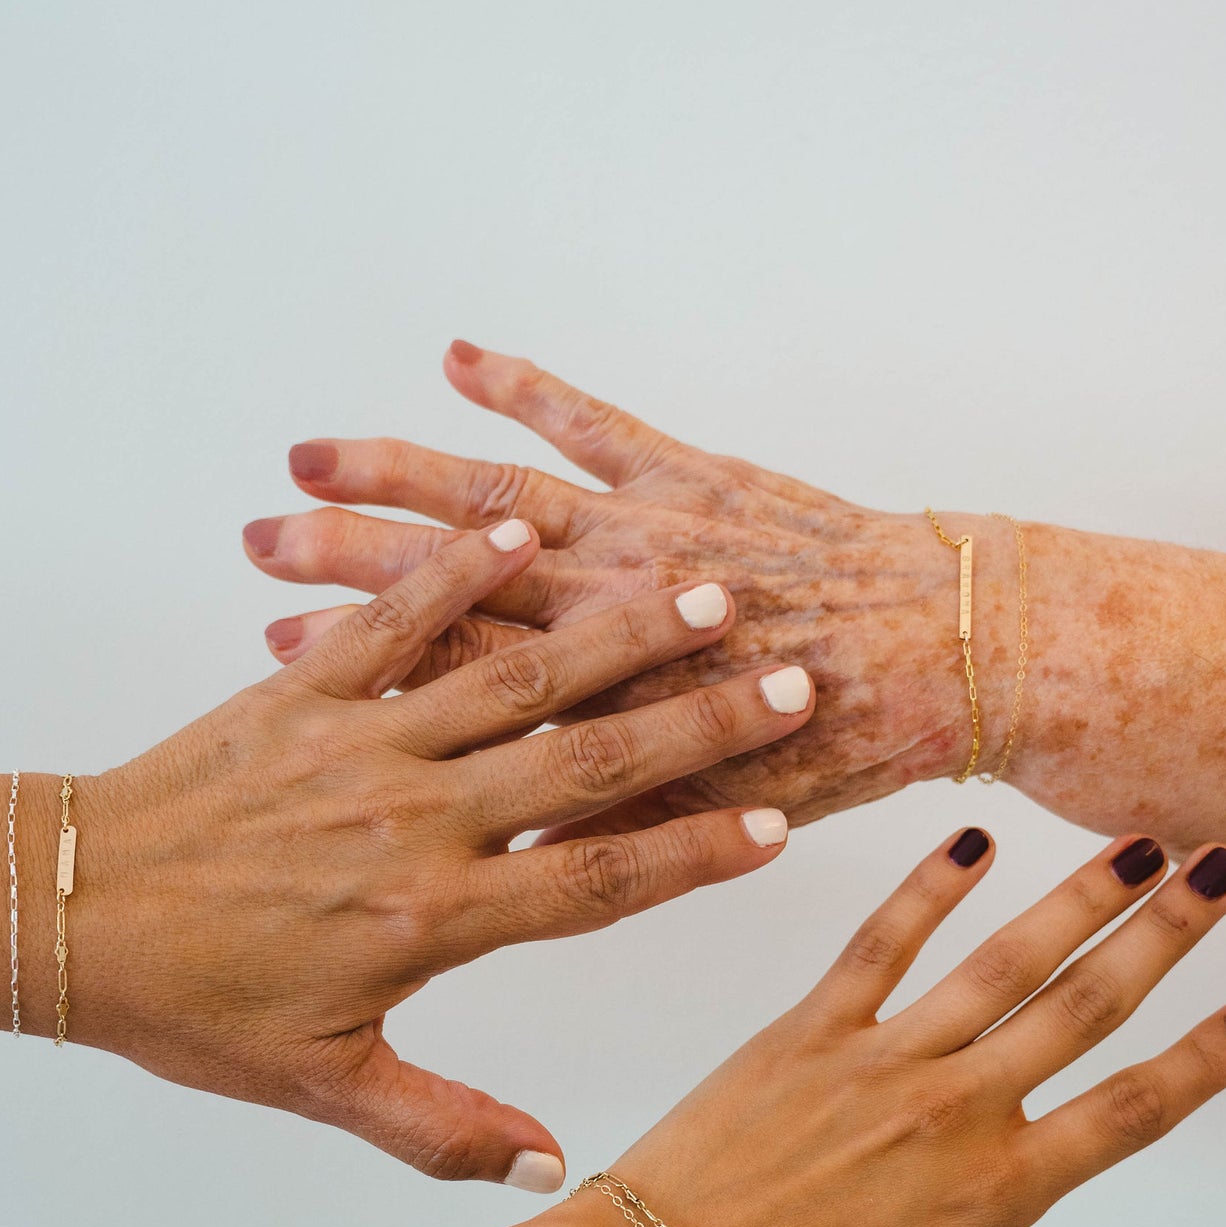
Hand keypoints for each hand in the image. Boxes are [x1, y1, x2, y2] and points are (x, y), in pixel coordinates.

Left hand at [70, 522, 814, 1180]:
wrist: (62, 913)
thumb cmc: (192, 1006)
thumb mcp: (322, 1085)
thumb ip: (444, 1128)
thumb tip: (553, 1168)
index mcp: (431, 920)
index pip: (594, 884)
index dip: (692, 856)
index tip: (776, 828)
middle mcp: (413, 822)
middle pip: (585, 763)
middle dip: (700, 723)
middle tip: (794, 679)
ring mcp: (359, 745)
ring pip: (512, 678)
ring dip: (615, 633)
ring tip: (703, 592)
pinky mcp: (300, 693)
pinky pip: (395, 623)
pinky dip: (460, 572)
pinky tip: (528, 529)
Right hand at [246, 342, 985, 832]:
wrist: (970, 658)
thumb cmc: (848, 752)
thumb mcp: (723, 824)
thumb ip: (611, 848)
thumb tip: (515, 872)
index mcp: (607, 712)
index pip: (452, 687)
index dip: (363, 669)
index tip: (278, 649)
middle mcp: (608, 626)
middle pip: (451, 590)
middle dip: (344, 563)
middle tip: (256, 543)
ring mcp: (645, 539)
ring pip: (500, 505)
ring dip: (400, 477)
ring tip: (307, 459)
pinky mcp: (688, 478)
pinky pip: (593, 424)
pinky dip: (526, 387)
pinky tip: (454, 354)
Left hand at [591, 825, 1225, 1226]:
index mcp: (993, 1192)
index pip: (1128, 1113)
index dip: (1204, 1062)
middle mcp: (952, 1109)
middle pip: (1084, 1008)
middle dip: (1165, 938)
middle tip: (1225, 874)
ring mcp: (880, 1058)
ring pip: (1004, 962)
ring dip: (1077, 899)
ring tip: (1141, 844)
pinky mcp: (807, 1029)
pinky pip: (881, 942)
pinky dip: (928, 888)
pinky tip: (974, 839)